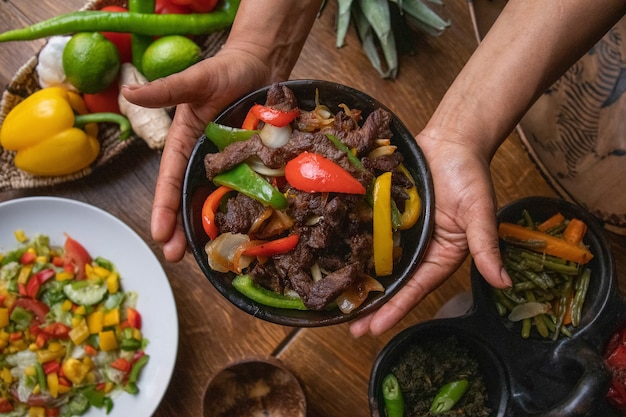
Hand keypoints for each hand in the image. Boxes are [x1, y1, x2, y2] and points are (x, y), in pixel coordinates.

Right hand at [122, 48, 276, 260]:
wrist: (262, 64)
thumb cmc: (226, 70)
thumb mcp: (196, 80)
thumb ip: (166, 90)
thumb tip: (128, 92)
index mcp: (184, 144)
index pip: (170, 181)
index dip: (164, 207)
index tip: (159, 234)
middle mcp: (203, 159)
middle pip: (189, 199)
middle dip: (182, 229)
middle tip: (176, 258)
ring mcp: (229, 164)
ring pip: (216, 201)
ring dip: (209, 228)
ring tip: (206, 257)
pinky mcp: (252, 164)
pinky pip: (248, 191)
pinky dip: (244, 212)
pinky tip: (247, 234)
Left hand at [349, 126, 511, 336]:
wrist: (451, 140)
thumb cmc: (470, 175)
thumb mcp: (479, 212)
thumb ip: (486, 246)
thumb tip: (504, 282)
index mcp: (441, 255)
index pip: (416, 288)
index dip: (396, 309)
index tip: (375, 329)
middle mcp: (418, 249)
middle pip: (393, 283)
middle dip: (373, 305)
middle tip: (350, 328)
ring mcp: (400, 233)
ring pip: (377, 263)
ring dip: (359, 282)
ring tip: (338, 303)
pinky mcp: (386, 216)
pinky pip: (368, 235)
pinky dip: (353, 248)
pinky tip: (335, 260)